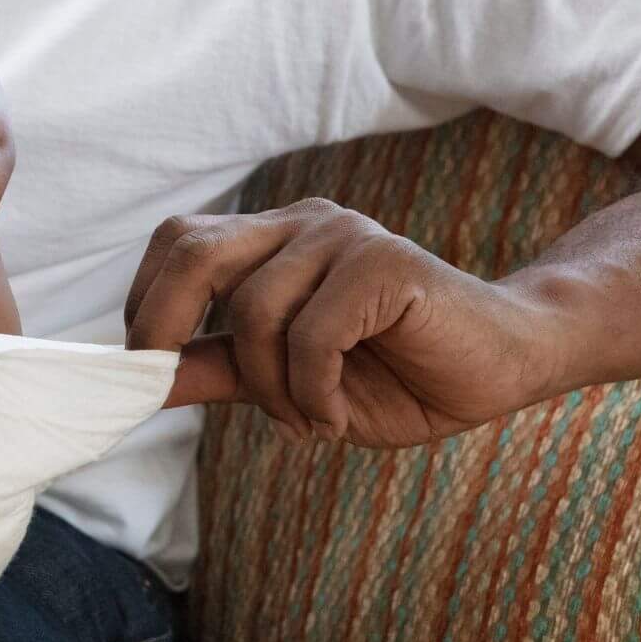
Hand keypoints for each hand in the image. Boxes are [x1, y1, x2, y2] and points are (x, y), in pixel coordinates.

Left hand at [124, 201, 555, 448]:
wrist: (501, 366)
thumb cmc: (397, 373)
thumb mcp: (286, 381)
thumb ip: (219, 366)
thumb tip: (138, 376)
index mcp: (273, 239)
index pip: (178, 245)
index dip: (144, 303)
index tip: (142, 372)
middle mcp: (303, 223)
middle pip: (192, 252)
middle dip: (162, 326)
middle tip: (170, 389)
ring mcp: (344, 235)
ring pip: (253, 311)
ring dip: (269, 389)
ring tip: (309, 418)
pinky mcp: (385, 262)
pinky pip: (312, 335)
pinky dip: (313, 392)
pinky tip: (337, 415)